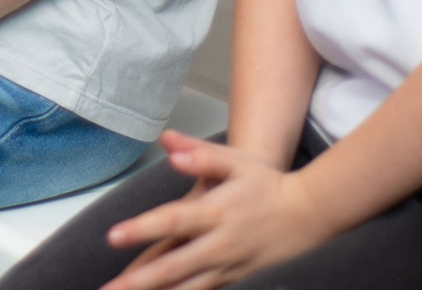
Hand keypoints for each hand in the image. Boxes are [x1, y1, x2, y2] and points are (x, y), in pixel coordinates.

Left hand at [100, 133, 340, 289]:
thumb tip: (169, 145)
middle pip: (173, 265)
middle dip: (138, 280)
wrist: (309, 214)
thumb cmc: (268, 184)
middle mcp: (220, 244)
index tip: (112, 236)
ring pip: (187, 289)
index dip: (141, 229)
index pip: (171, 221)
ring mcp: (229, 266)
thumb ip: (200, 153)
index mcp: (215, 212)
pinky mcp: (236, 279)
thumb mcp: (236, 160)